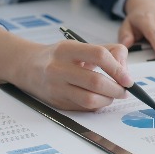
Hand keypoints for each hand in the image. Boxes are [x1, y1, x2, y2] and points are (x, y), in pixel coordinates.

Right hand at [0, 28, 132, 110]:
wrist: (27, 66)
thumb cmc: (59, 55)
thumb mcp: (80, 45)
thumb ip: (107, 51)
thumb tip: (125, 70)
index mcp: (67, 49)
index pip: (99, 55)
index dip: (117, 68)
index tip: (127, 78)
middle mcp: (58, 68)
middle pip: (95, 81)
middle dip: (116, 89)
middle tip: (124, 90)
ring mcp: (55, 87)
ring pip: (89, 100)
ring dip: (108, 100)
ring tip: (113, 94)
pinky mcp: (56, 102)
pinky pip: (83, 108)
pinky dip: (97, 105)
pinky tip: (100, 99)